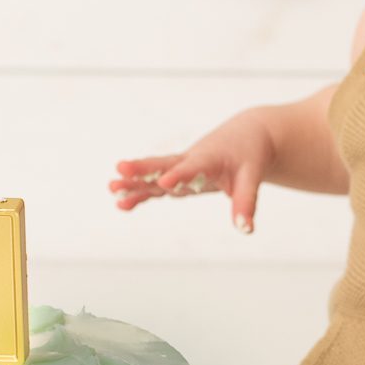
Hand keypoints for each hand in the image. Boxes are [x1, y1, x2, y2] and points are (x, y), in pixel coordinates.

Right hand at [108, 114, 275, 236]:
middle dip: (142, 170)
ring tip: (112, 189)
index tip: (164, 182)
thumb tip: (245, 229)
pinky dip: (142, 194)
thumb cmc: (249, 154)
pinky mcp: (178, 176)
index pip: (192, 167)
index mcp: (209, 158)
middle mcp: (190, 161)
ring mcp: (181, 168)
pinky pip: (157, 186)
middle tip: (120, 170)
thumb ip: (245, 202)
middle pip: (163, 165)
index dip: (179, 175)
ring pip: (155, 175)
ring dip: (135, 183)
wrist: (246, 135)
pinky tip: (123, 204)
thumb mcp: (252, 176)